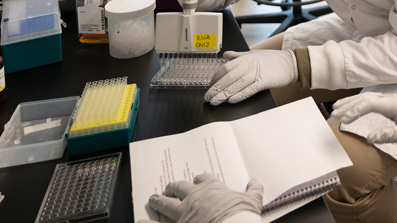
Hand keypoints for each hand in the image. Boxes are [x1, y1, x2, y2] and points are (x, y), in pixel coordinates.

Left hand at [140, 173, 262, 222]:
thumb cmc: (241, 216)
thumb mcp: (253, 200)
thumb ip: (253, 189)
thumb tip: (255, 181)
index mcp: (212, 188)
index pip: (203, 178)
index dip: (199, 179)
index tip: (197, 181)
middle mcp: (195, 197)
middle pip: (180, 186)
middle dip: (173, 187)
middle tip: (170, 188)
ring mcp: (184, 213)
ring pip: (166, 202)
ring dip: (158, 200)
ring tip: (153, 199)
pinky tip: (141, 221)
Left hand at [206, 50, 297, 104]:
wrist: (291, 63)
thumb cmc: (273, 59)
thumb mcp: (254, 53)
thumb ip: (238, 55)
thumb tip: (225, 55)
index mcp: (246, 57)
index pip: (226, 67)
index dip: (216, 77)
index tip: (210, 85)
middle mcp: (250, 64)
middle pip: (228, 77)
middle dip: (216, 88)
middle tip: (207, 97)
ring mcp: (257, 73)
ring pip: (236, 84)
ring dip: (224, 94)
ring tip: (215, 102)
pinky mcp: (264, 81)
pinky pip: (249, 90)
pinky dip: (239, 95)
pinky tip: (231, 100)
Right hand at [330, 93, 396, 145]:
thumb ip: (387, 135)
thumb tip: (369, 138)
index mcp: (393, 104)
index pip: (370, 104)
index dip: (356, 111)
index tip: (345, 120)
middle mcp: (389, 99)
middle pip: (364, 99)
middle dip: (348, 106)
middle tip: (333, 114)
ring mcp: (388, 100)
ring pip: (365, 98)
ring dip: (350, 103)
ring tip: (336, 109)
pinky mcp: (388, 104)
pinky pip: (369, 101)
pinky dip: (357, 103)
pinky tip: (350, 107)